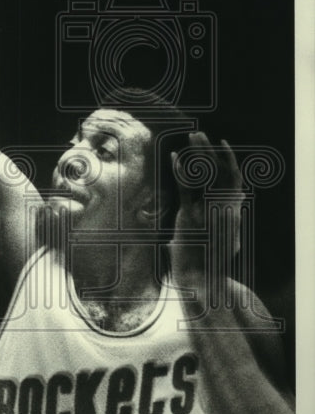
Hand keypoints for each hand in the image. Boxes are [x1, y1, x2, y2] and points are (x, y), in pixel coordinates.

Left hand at [169, 132, 243, 282]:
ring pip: (205, 172)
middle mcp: (222, 207)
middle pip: (219, 169)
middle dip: (210, 149)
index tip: (221, 146)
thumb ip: (232, 221)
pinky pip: (186, 187)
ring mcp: (207, 210)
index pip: (233, 178)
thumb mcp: (229, 240)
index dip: (228, 160)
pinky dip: (180, 170)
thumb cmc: (213, 262)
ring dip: (198, 151)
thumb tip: (238, 207)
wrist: (203, 280)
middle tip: (200, 134)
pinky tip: (174, 157)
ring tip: (191, 136)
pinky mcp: (190, 215)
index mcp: (232, 211)